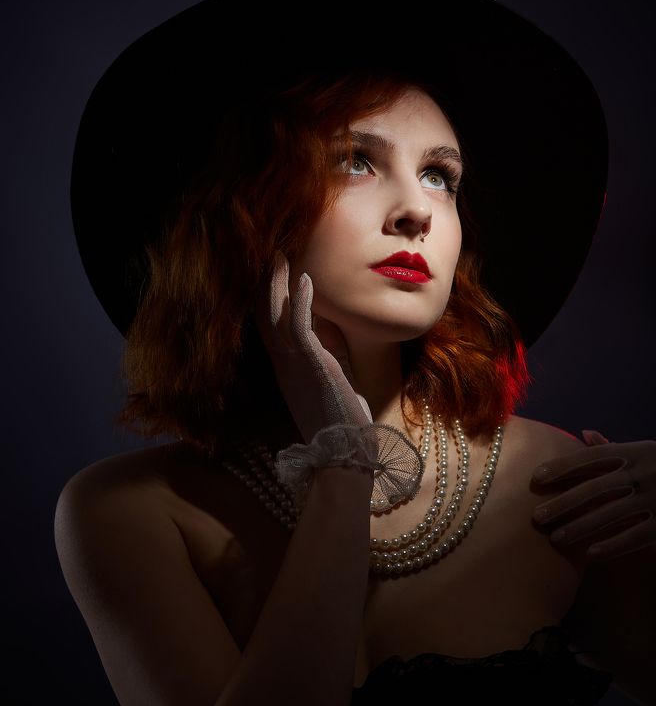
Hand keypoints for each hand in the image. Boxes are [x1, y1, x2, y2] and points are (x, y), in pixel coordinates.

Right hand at [252, 250, 373, 443]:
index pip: (268, 323)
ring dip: (276, 282)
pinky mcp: (311, 365)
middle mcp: (283, 362)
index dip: (266, 294)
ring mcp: (293, 363)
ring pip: (274, 315)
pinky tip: (306, 278)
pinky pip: (299, 327)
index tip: (271, 269)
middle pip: (262, 313)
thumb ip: (324, 352)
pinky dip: (299, 301)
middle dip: (264, 281)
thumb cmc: (340, 418)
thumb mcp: (329, 378)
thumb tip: (328, 324)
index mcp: (285, 366)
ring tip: (279, 254)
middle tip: (268, 252)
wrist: (343, 453)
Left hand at [531, 429, 655, 560]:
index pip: (592, 458)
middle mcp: (646, 472)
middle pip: (596, 488)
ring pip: (612, 514)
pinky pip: (636, 536)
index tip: (536, 478)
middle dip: (564, 503)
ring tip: (557, 539)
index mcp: (637, 451)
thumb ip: (615, 448)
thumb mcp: (648, 452)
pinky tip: (591, 554)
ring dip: (581, 527)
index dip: (563, 467)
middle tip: (537, 517)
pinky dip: (612, 545)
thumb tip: (584, 434)